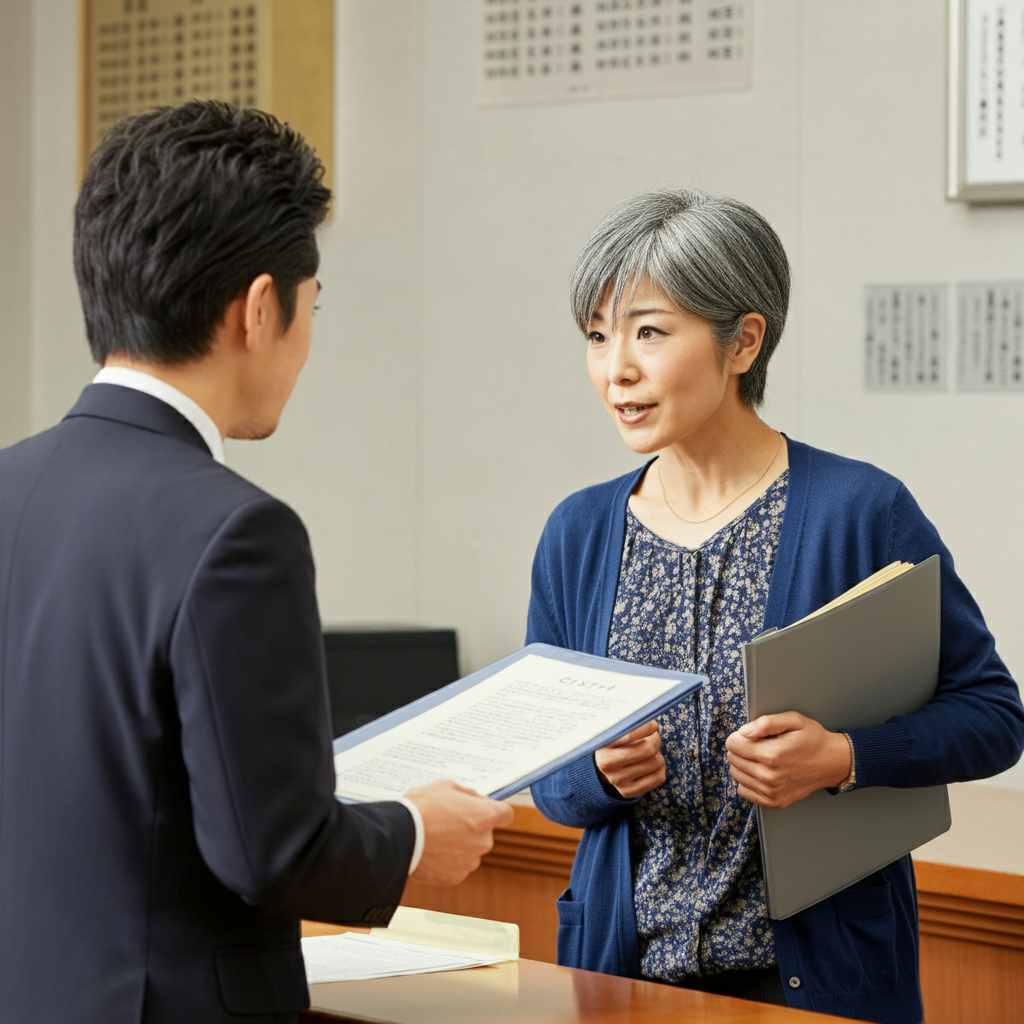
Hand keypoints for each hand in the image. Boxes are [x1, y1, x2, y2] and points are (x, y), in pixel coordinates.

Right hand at [404, 780, 513, 885]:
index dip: (494, 810)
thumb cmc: (421, 808)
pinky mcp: (455, 877)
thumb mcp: (445, 786)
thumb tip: (476, 800)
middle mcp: (484, 841)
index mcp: (486, 817)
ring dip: (459, 845)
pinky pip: (456, 866)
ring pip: (470, 850)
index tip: (483, 810)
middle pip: (485, 833)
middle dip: (471, 827)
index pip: (506, 814)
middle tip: (447, 821)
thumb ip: (467, 794)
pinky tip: (431, 851)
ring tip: (435, 837)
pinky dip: (447, 860)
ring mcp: (470, 862)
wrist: (398, 837)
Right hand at [594, 720, 664, 798]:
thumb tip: (648, 714)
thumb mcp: (612, 731)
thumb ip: (627, 722)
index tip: (652, 725)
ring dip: (658, 754)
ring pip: (656, 762)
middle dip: (656, 740)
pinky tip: (651, 764)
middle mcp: (608, 765)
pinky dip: (660, 768)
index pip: (632, 733)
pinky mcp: (628, 792)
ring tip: (649, 751)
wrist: (598, 768)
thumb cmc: (612, 743)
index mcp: (602, 745)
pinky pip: (659, 777)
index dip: (648, 727)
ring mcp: (618, 780)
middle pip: (648, 749)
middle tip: (653, 737)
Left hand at [725, 712, 850, 808]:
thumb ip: (766, 722)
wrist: (833, 763)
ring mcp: (772, 792)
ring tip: (763, 759)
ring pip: (736, 774)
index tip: (753, 736)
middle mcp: (770, 776)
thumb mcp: (794, 720)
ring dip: (744, 765)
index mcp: (772, 754)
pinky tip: (762, 772)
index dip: (740, 736)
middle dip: (742, 749)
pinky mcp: (774, 801)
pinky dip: (748, 781)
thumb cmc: (813, 739)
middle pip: (732, 759)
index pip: (732, 744)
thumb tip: (744, 731)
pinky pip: (744, 791)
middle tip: (761, 746)